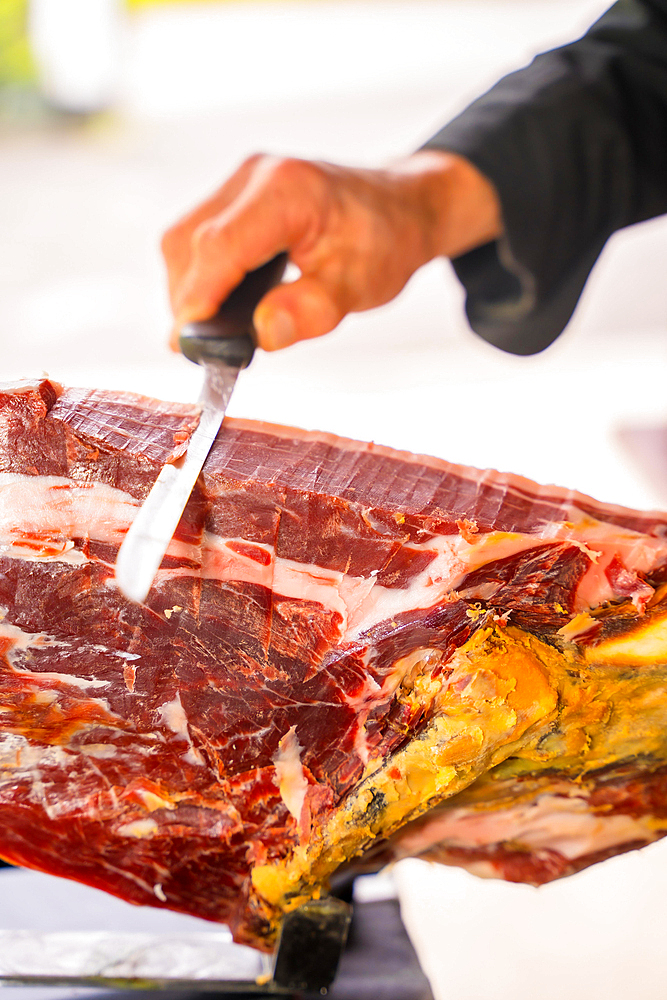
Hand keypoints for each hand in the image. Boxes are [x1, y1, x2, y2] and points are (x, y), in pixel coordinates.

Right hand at [162, 150, 501, 350]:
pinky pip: (195, 235)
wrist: (400, 208)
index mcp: (288, 191)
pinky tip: (220, 303)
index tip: (188, 342)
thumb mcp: (359, 285)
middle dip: (191, 300)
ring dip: (191, 288)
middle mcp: (255, 176)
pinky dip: (199, 275)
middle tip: (207, 347)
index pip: (220, 245)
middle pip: (190, 242)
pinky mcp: (234, 195)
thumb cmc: (384, 241)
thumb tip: (263, 333)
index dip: (198, 297)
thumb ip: (311, 310)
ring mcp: (241, 182)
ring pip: (184, 239)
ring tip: (215, 327)